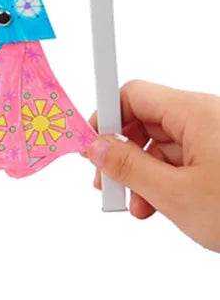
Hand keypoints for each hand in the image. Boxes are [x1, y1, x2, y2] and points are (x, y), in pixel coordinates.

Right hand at [85, 79, 219, 251]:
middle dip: (123, 152)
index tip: (91, 145)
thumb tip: (97, 147)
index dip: (105, 117)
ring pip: (164, 142)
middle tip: (110, 184)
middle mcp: (207, 116)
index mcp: (194, 112)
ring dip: (145, 172)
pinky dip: (169, 178)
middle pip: (146, 119)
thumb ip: (129, 167)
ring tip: (141, 206)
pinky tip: (165, 206)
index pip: (132, 94)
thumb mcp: (176, 196)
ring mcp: (219, 136)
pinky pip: (186, 157)